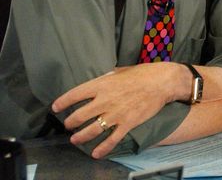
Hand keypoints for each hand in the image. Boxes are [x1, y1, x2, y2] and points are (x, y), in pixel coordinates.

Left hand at [52, 62, 183, 158]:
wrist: (162, 82)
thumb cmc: (143, 74)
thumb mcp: (120, 71)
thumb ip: (106, 79)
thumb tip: (99, 81)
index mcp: (101, 85)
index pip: (73, 95)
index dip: (61, 102)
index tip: (55, 107)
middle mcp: (105, 100)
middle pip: (78, 116)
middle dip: (70, 123)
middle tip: (69, 125)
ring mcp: (116, 114)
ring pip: (91, 130)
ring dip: (80, 137)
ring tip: (76, 139)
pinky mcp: (128, 123)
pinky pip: (112, 140)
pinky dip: (102, 149)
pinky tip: (96, 153)